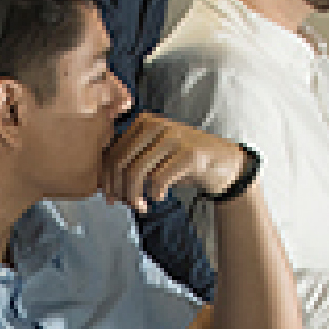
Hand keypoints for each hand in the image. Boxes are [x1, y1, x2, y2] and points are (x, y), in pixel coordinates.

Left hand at [102, 113, 249, 212]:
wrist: (224, 164)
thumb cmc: (184, 163)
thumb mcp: (154, 157)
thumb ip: (131, 162)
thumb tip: (104, 185)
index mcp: (143, 122)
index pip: (112, 151)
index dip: (107, 178)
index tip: (110, 198)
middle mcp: (156, 124)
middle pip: (120, 161)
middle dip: (117, 189)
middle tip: (124, 205)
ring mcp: (173, 137)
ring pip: (135, 171)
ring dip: (133, 195)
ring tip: (140, 206)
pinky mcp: (189, 154)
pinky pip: (158, 179)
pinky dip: (154, 194)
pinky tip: (158, 198)